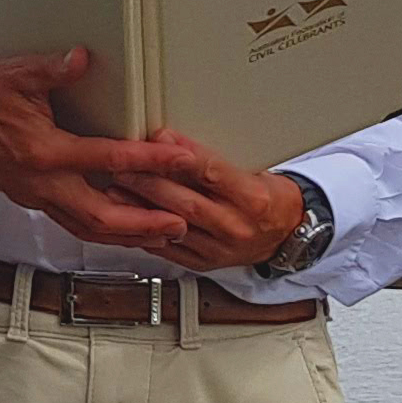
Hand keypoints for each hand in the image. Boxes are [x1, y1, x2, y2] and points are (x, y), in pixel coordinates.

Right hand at [0, 51, 208, 254]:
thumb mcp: (15, 75)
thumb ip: (53, 70)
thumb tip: (83, 59)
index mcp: (43, 151)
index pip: (108, 161)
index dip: (149, 161)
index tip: (179, 159)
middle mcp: (42, 183)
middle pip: (103, 217)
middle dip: (145, 223)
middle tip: (181, 222)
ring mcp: (38, 196)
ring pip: (89, 230)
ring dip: (129, 236)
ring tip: (164, 234)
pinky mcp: (35, 201)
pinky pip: (76, 225)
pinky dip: (106, 232)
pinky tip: (127, 230)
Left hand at [95, 143, 309, 275]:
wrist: (286, 235)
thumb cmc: (269, 198)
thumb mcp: (256, 171)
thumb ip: (216, 162)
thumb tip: (173, 143)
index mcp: (252, 199)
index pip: (212, 173)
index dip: (181, 156)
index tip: (158, 139)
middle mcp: (235, 227)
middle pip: (185, 202)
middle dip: (149, 182)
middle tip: (123, 165)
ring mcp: (218, 249)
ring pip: (172, 227)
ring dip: (139, 208)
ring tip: (115, 190)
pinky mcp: (203, 263)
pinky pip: (168, 248)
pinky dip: (145, 232)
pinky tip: (126, 219)